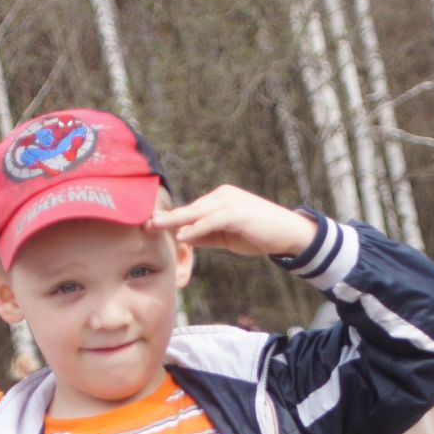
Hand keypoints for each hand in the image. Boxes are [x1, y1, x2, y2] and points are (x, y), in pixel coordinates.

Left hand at [149, 185, 317, 258]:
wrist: (288, 233)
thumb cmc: (259, 234)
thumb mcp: (227, 236)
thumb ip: (206, 235)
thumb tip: (183, 237)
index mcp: (219, 200)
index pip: (191, 210)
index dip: (170, 218)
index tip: (150, 224)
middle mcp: (222, 196)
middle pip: (189, 208)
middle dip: (166, 216)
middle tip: (145, 222)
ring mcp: (230, 203)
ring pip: (197, 212)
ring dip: (175, 220)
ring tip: (156, 227)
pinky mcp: (237, 213)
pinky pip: (212, 221)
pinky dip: (196, 228)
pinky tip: (183, 235)